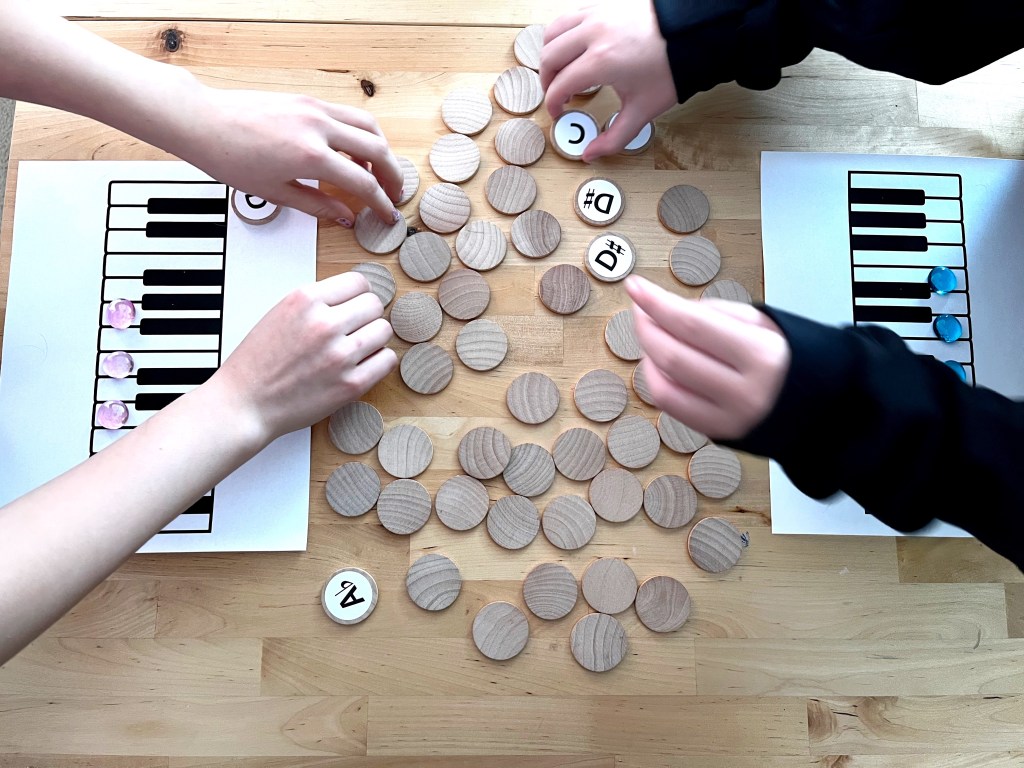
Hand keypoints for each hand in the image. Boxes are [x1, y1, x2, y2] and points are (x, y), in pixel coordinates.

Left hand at [182, 86, 403, 224]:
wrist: (204, 122)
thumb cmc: (230, 156)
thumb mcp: (276, 192)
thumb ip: (318, 206)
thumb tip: (345, 216)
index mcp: (311, 156)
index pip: (363, 182)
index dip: (381, 203)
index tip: (387, 215)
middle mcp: (319, 127)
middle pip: (377, 149)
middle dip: (392, 175)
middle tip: (393, 194)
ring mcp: (315, 109)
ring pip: (369, 125)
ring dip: (381, 150)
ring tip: (377, 171)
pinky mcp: (309, 100)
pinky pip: (348, 115)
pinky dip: (361, 133)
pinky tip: (353, 150)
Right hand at [213, 272, 396, 443]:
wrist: (245, 403)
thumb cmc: (259, 362)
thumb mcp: (281, 313)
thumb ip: (317, 302)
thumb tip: (355, 294)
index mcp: (305, 300)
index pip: (358, 282)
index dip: (358, 294)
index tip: (355, 304)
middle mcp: (324, 324)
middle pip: (374, 305)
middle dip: (367, 315)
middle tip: (354, 328)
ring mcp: (340, 355)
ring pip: (384, 331)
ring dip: (374, 338)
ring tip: (355, 347)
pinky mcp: (351, 384)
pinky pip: (387, 360)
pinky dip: (379, 360)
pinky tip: (363, 364)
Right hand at [540, 1, 676, 160]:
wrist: (694, 34)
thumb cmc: (671, 68)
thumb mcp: (642, 111)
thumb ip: (614, 138)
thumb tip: (591, 154)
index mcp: (600, 61)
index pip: (559, 85)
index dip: (553, 104)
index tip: (559, 113)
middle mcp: (593, 33)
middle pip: (549, 57)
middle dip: (548, 81)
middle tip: (558, 95)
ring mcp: (597, 14)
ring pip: (553, 31)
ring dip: (551, 54)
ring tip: (561, 71)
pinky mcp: (604, 3)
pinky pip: (570, 16)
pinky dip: (564, 33)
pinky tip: (575, 49)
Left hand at [625, 276, 790, 439]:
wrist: (829, 410)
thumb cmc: (800, 359)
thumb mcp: (767, 324)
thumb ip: (717, 314)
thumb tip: (672, 309)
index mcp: (763, 356)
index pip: (692, 324)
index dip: (656, 303)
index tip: (636, 286)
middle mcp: (745, 392)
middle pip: (672, 356)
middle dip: (647, 327)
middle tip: (640, 307)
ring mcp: (730, 419)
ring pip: (664, 386)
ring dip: (648, 355)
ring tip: (652, 333)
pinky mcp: (720, 434)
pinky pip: (673, 407)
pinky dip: (658, 381)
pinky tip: (659, 362)